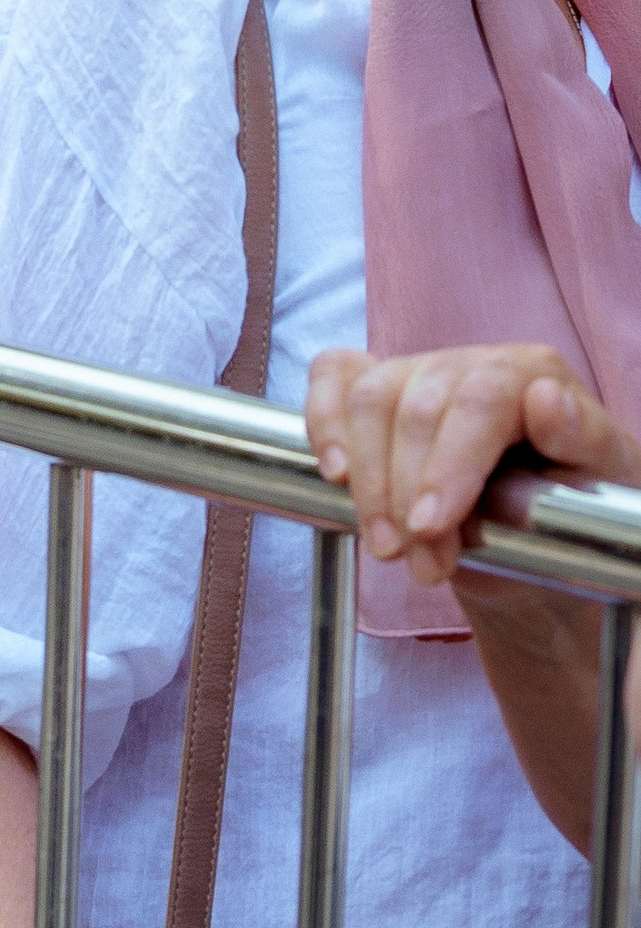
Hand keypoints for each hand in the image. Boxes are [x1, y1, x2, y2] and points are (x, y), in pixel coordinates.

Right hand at [306, 342, 640, 587]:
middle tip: (420, 565)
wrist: (539, 540)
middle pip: (416, 408)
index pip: (480, 401)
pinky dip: (324, 423)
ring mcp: (418, 368)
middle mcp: (470, 362)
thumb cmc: (576, 509)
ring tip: (387, 547)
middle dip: (406, 494)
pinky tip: (336, 476)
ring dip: (368, 482)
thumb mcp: (603, 486)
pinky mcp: (377, 384)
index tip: (431, 525)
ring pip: (369, 401)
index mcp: (534, 374)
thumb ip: (583, 443)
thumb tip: (547, 403)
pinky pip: (333, 378)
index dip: (448, 463)